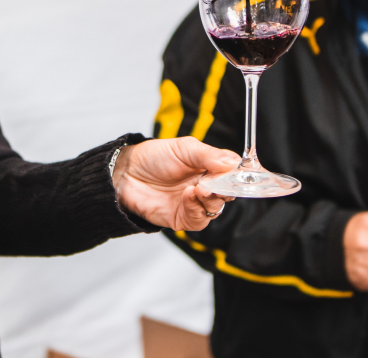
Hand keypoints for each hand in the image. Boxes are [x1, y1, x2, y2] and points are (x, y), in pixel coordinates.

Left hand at [111, 137, 239, 230]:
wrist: (126, 174)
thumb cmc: (154, 157)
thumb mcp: (184, 148)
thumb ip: (210, 155)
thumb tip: (234, 163)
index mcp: (209, 167)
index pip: (234, 173)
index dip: (240, 174)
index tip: (240, 173)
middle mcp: (205, 186)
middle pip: (229, 192)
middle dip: (227, 188)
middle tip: (217, 181)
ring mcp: (195, 203)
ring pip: (216, 207)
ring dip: (211, 198)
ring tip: (200, 187)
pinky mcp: (183, 218)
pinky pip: (199, 219)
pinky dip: (196, 208)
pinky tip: (189, 195)